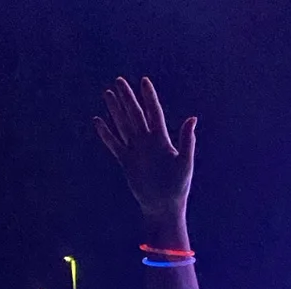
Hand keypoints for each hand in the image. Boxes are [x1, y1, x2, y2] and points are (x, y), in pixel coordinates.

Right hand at [94, 77, 195, 219]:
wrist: (164, 205)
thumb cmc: (179, 186)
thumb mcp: (185, 162)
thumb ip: (187, 140)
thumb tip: (192, 118)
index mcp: (162, 140)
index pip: (154, 113)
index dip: (149, 97)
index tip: (144, 81)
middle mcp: (147, 142)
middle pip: (135, 115)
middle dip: (128, 98)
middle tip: (119, 80)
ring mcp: (135, 150)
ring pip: (123, 125)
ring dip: (115, 110)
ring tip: (108, 94)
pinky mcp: (126, 161)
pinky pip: (114, 144)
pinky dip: (106, 133)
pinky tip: (98, 121)